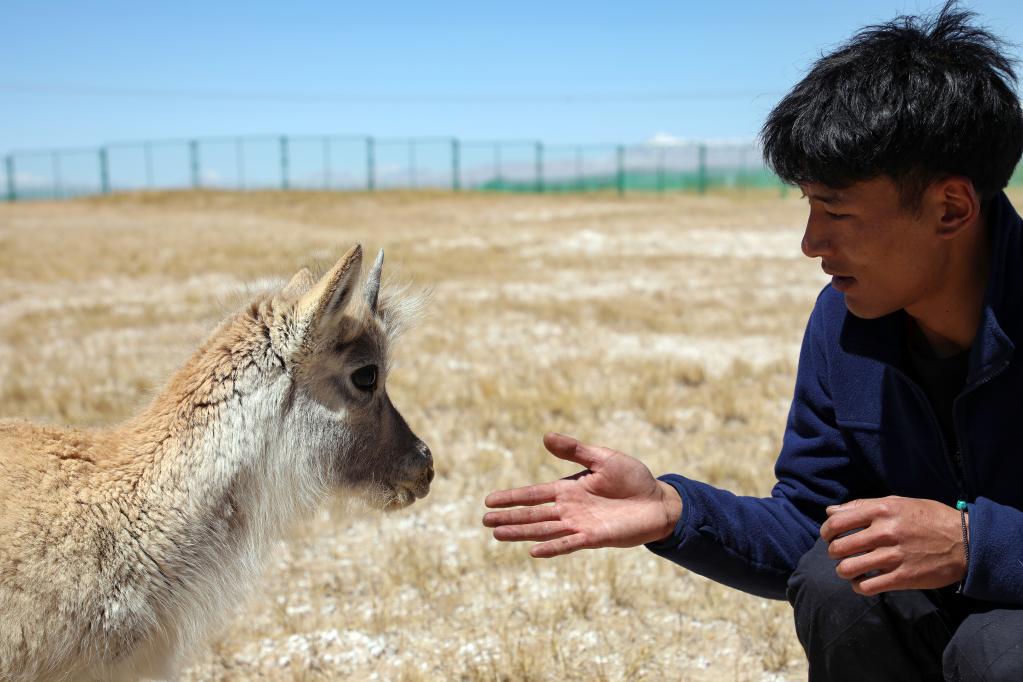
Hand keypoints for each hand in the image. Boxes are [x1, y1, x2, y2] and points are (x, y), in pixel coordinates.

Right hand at [482, 432, 681, 557]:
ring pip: (544, 530)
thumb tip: (546, 436)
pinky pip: (568, 544)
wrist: (659, 502)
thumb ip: (575, 450)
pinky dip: (552, 547)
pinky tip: (533, 551)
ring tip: (497, 534)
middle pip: (533, 514)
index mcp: (568, 489)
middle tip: (485, 520)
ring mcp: (580, 525)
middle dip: (509, 517)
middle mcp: (569, 509)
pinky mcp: (595, 538)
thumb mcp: (602, 458)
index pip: (533, 494)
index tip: (488, 500)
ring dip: (521, 532)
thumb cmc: (633, 478)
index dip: (512, 497)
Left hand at [820, 495, 967, 594]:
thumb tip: (831, 512)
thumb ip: (862, 506)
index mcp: (882, 510)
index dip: (826, 532)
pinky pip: (867, 587)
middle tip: (840, 555)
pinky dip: (859, 587)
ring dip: (844, 571)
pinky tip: (862, 583)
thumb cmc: (929, 518)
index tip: (829, 537)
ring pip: (848, 569)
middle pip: (839, 547)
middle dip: (834, 553)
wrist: (966, 542)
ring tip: (849, 570)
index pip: (837, 522)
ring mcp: (894, 556)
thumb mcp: (898, 502)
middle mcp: (885, 532)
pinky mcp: (903, 578)